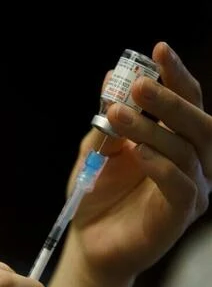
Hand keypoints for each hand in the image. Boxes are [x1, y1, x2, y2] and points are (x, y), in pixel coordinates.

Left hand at [49, 42, 210, 286]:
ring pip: (186, 150)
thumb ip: (107, 118)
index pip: (185, 101)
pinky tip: (137, 152)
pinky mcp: (180, 215)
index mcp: (174, 140)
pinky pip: (181, 186)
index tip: (158, 49)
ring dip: (152, 128)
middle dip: (168, 99)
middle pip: (197, 122)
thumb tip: (110, 76)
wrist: (89, 238)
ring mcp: (190, 189)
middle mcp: (191, 161)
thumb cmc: (97, 191)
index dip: (175, 75)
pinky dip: (160, 165)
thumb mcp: (97, 147)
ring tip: (118, 114)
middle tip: (138, 84)